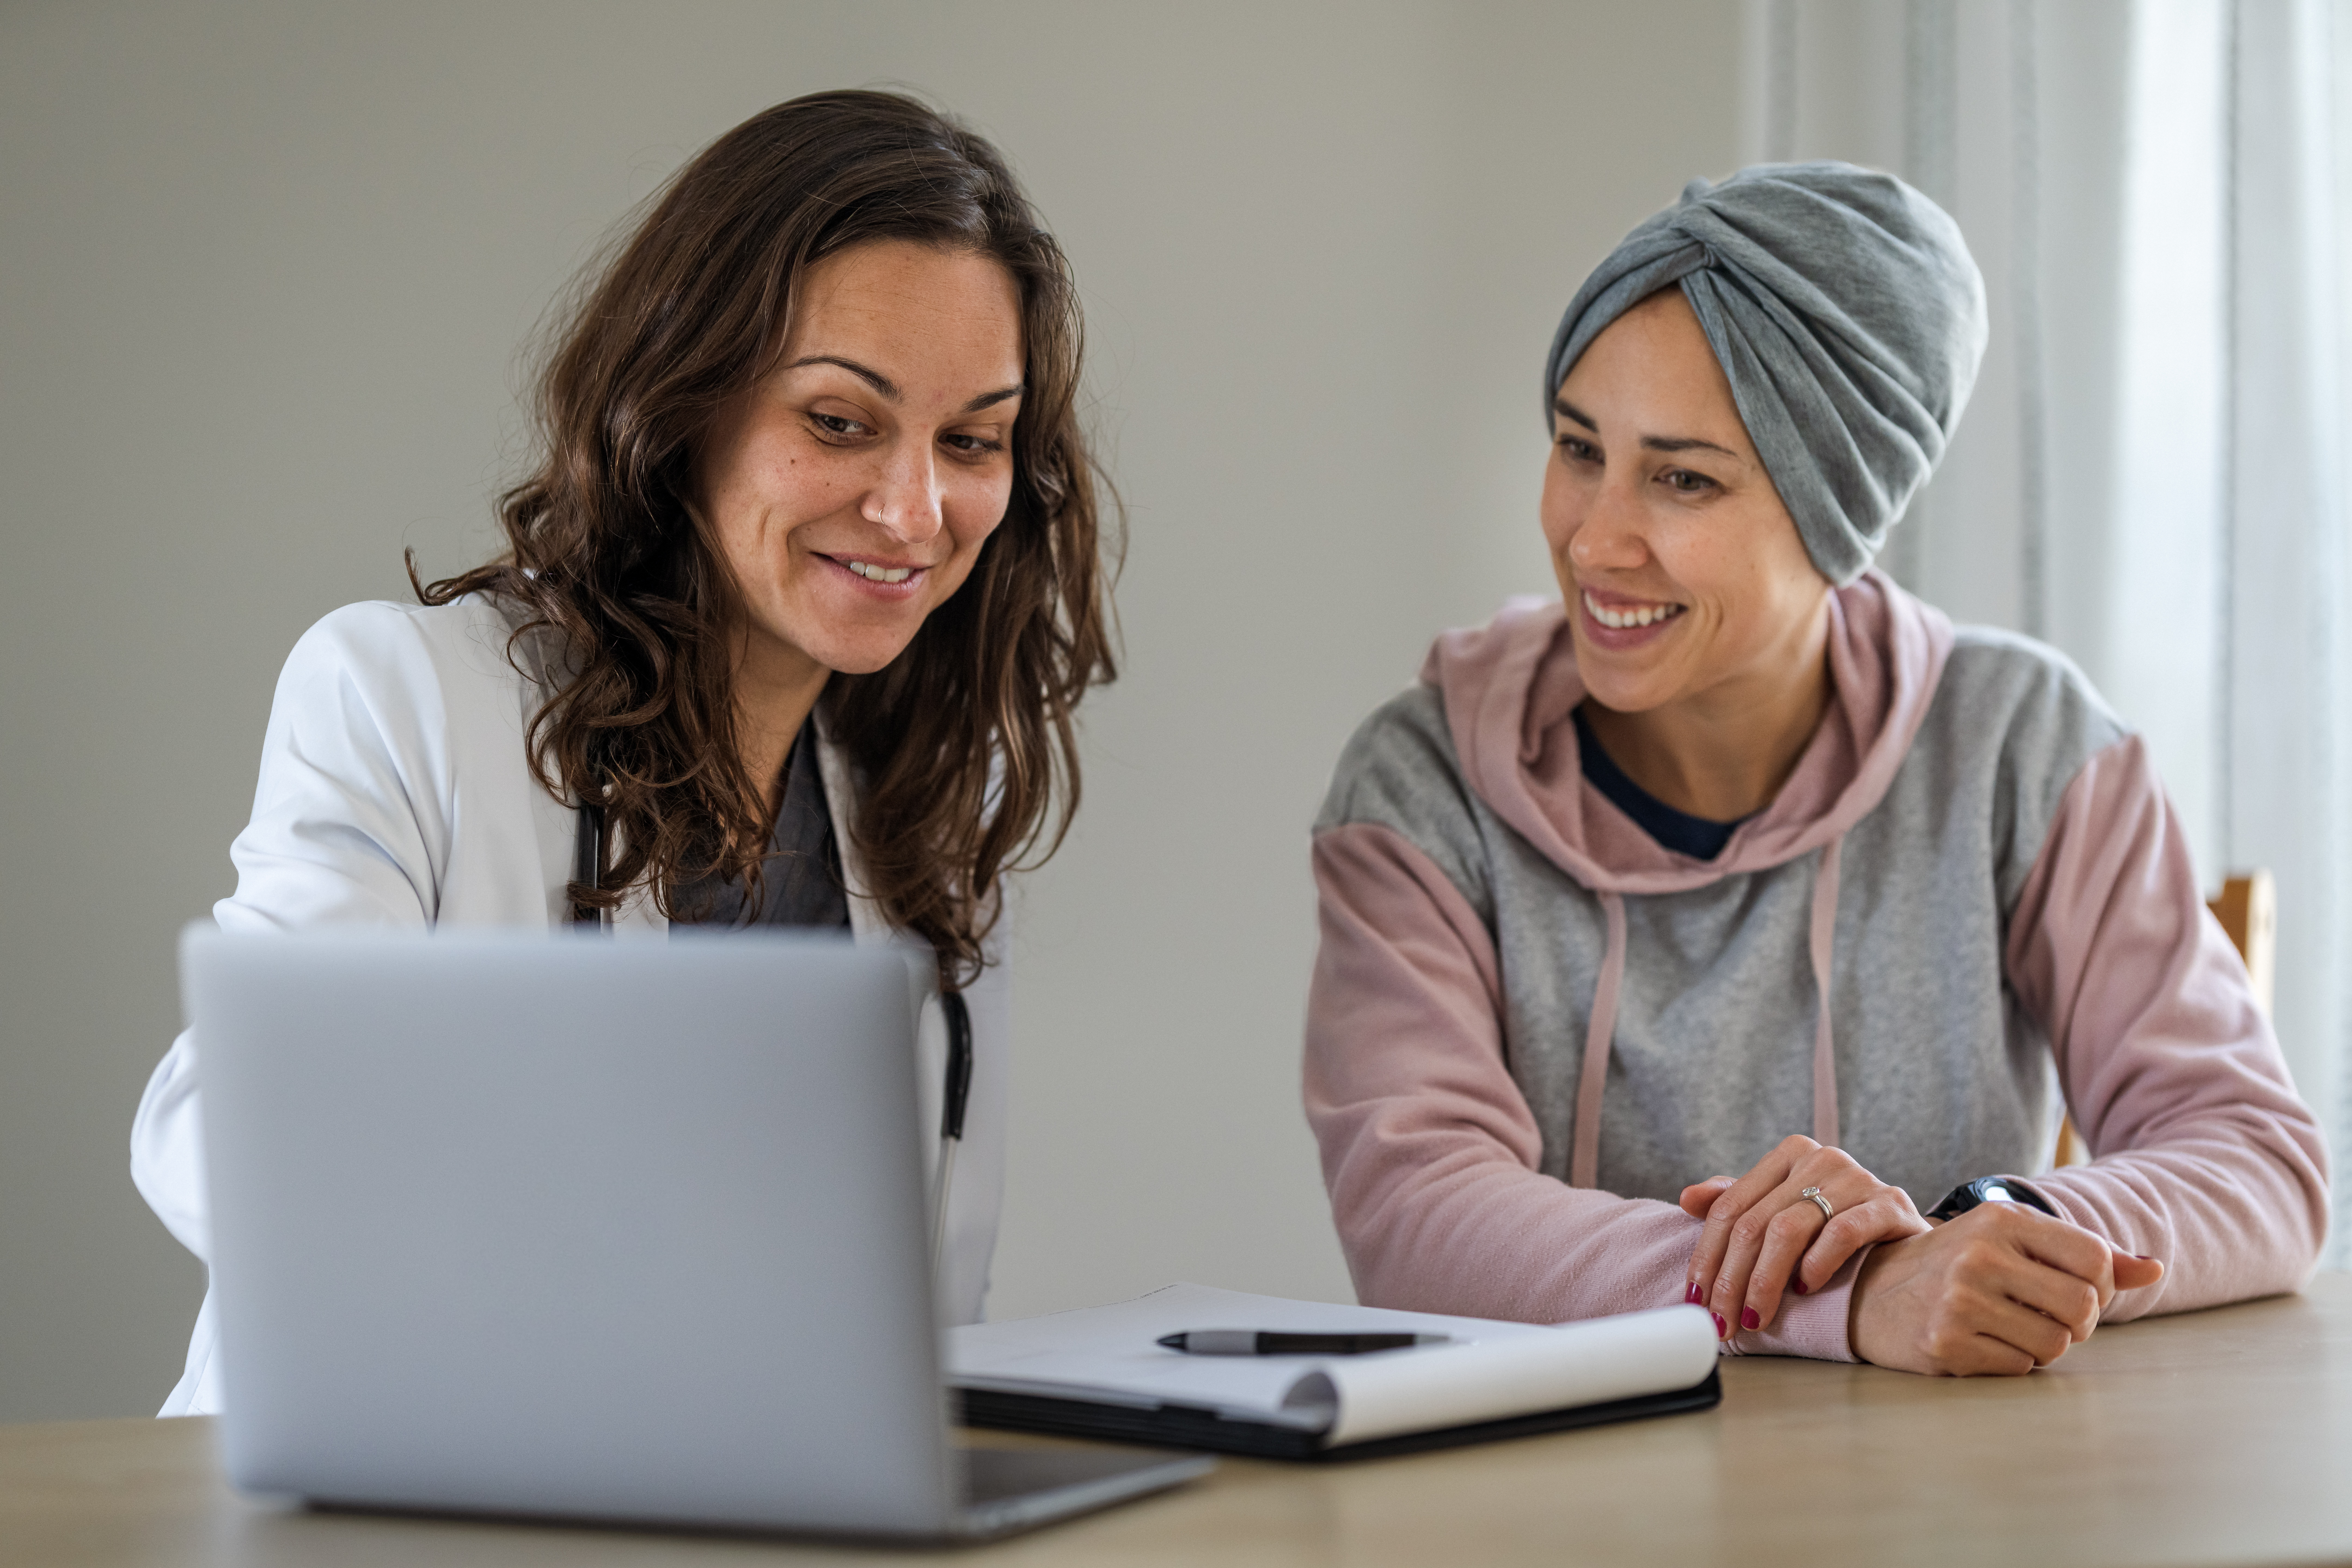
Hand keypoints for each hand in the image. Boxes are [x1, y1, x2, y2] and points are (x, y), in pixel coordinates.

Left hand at [1679, 1134, 1930, 1338]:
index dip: (1707, 1257)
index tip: (1696, 1300)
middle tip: (1723, 1321)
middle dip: (1732, 1280)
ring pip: (1790, 1230)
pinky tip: (1805, 1290)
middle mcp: (1820, 1159)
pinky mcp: (1889, 1203)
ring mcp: (1856, 1177)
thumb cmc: (1834, 1226)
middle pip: (1755, 1223)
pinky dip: (1817, 1264)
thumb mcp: (1782, 1210)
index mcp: (1788, 1155)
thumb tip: (1687, 1198)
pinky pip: (1842, 1233)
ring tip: (1757, 1317)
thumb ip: (1737, 1203)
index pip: (1729, 1208)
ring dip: (1766, 1282)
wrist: (1904, 1237)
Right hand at [1850, 1202, 2163, 1373]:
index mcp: (2002, 1219)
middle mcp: (1980, 1255)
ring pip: (2055, 1344)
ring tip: (2009, 1326)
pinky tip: (1981, 1341)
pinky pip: (2020, 1368)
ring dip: (2044, 1344)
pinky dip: (2011, 1361)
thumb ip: (2087, 1255)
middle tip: (2043, 1314)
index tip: (2074, 1288)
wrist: (1874, 1290)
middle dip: (2075, 1321)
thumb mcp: (2017, 1241)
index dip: (2100, 1286)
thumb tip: (2156, 1269)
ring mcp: (1959, 1301)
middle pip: (2083, 1307)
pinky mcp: (1946, 1344)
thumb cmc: (1960, 1263)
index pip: (2096, 1260)